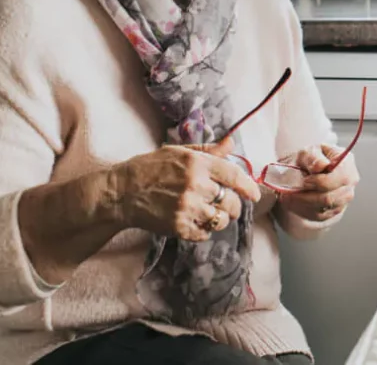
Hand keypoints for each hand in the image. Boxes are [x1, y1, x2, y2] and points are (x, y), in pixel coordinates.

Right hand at [110, 135, 260, 241]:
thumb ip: (208, 151)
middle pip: (231, 202)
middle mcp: (196, 185)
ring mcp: (187, 208)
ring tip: (210, 214)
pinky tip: (196, 222)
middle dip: (233, 206)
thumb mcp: (179, 152)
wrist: (121, 192)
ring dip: (220, 219)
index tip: (255, 195)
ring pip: (220, 219)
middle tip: (227, 205)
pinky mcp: (179, 227)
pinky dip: (204, 230)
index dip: (249, 187)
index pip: (234, 175)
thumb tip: (231, 143)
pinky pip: (205, 233)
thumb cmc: (149, 168)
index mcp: (198, 163)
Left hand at [278, 144, 359, 221]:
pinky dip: (302, 210)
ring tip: (289, 195)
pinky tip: (295, 201)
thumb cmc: (311, 159)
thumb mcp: (308, 151)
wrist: (308, 171)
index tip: (304, 180)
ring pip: (322, 209)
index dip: (320, 182)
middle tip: (291, 191)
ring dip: (302, 204)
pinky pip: (318, 216)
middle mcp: (350, 182)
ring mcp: (344, 198)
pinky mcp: (334, 211)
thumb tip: (320, 166)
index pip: (340, 177)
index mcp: (347, 163)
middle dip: (307, 196)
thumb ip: (314, 157)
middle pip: (330, 198)